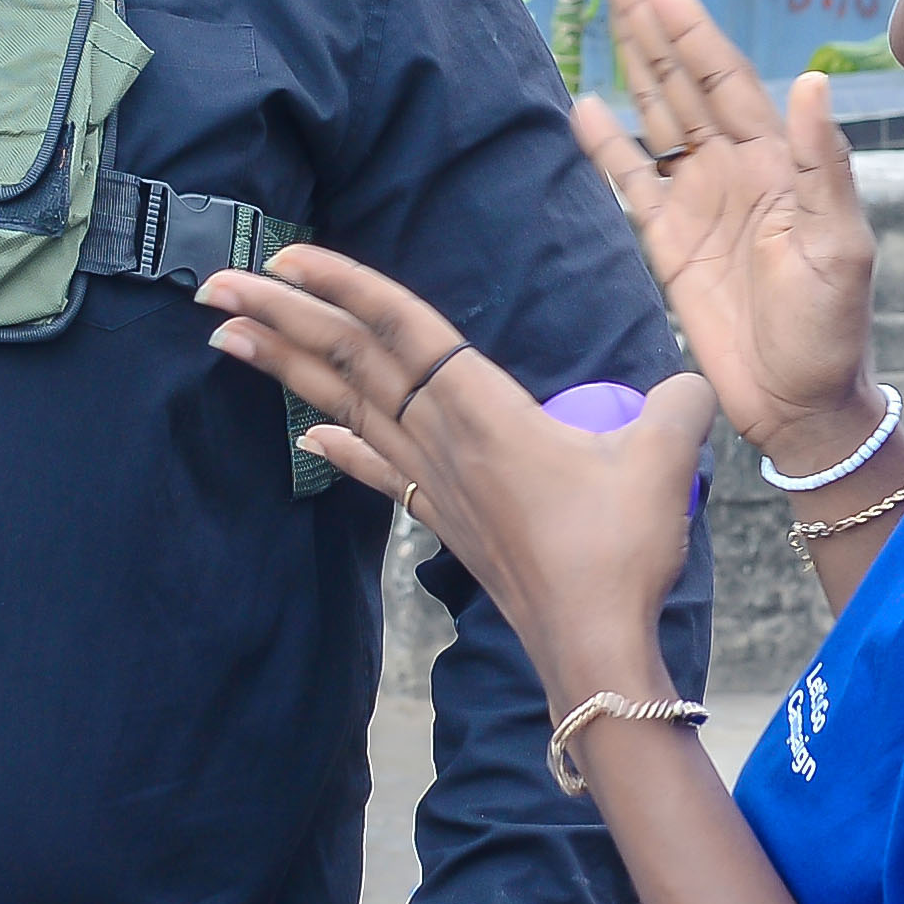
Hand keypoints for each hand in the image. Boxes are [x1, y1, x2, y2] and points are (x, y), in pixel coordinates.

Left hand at [197, 247, 708, 717]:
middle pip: (349, 359)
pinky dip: (339, 444)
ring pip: (347, 405)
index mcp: (483, 407)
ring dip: (284, 367)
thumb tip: (692, 384)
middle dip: (278, 316)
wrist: (593, 645)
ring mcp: (435, 482)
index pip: (401, 326)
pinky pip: (379, 469)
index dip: (342, 284)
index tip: (281, 258)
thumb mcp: (666, 457)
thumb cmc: (621, 549)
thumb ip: (678, 402)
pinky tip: (306, 432)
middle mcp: (442, 437)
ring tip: (225, 336)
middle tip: (211, 284)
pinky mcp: (445, 520)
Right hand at [572, 0, 881, 475]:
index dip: (690, 28)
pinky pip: (630, 181)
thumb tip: (809, 84)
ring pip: (656, 115)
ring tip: (604, 5)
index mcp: (778, 162)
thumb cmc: (835, 329)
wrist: (801, 406)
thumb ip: (824, 166)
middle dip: (650, 20)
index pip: (725, 78)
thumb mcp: (841, 246)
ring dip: (630, 60)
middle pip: (682, 79)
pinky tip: (583, 104)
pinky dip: (606, 144)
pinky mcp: (667, 243)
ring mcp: (697, 202)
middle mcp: (734, 169)